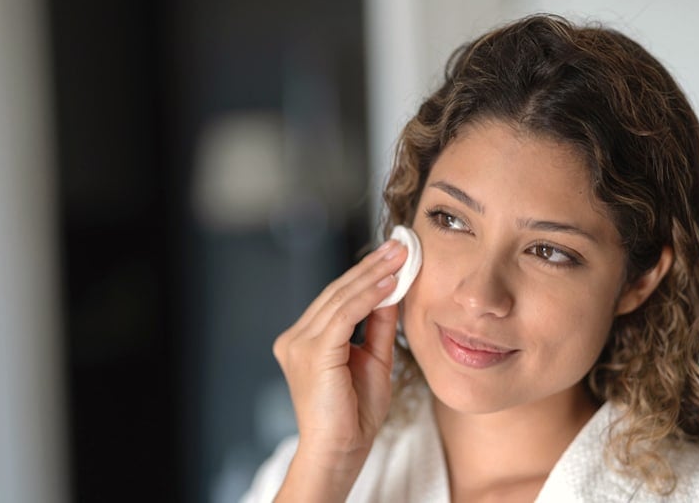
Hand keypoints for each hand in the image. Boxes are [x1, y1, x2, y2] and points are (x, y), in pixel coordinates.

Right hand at [272, 239, 407, 500]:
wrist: (339, 453)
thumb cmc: (354, 415)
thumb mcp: (374, 360)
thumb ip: (379, 326)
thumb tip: (393, 291)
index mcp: (306, 340)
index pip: (338, 298)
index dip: (367, 274)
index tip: (395, 255)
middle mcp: (296, 338)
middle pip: (337, 292)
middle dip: (372, 266)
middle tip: (401, 245)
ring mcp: (299, 343)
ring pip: (341, 298)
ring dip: (374, 275)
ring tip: (401, 256)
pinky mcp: (312, 351)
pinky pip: (344, 314)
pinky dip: (369, 296)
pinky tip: (390, 283)